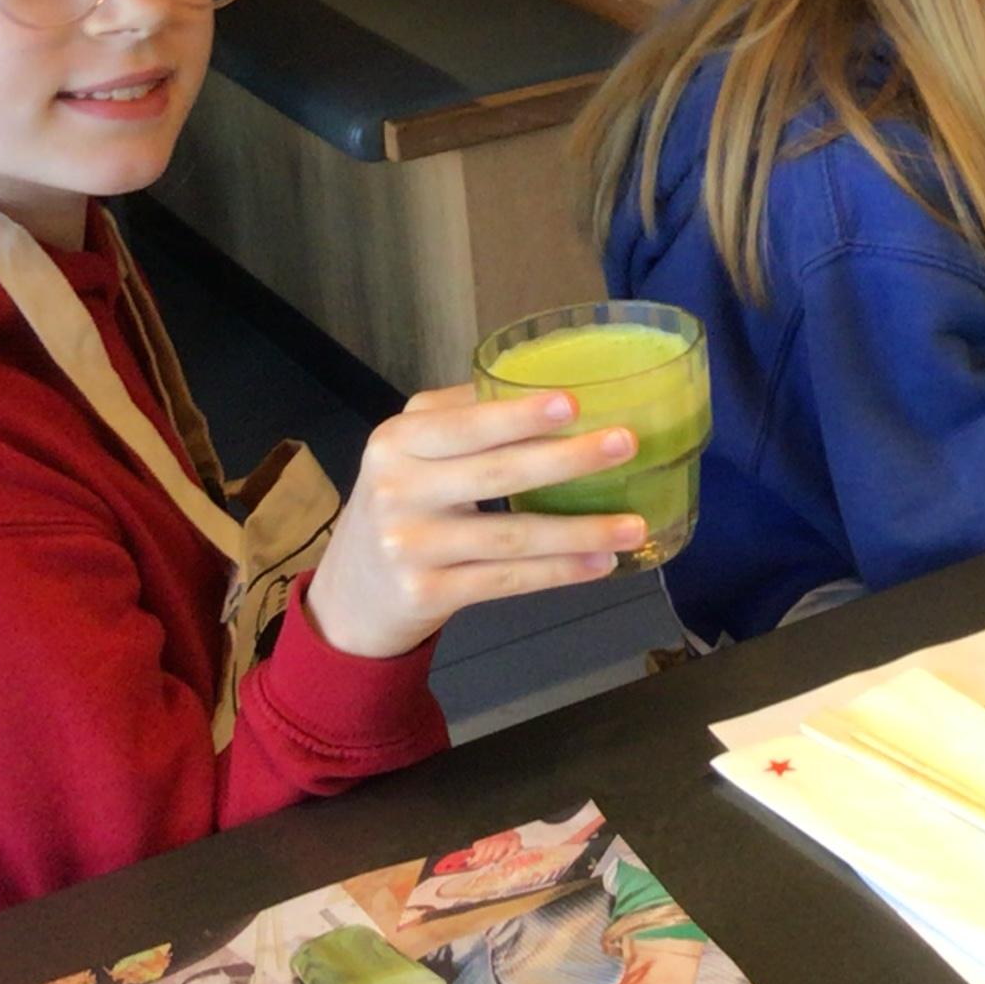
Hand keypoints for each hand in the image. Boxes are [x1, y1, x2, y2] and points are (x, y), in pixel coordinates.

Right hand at [301, 389, 647, 661]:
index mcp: (396, 442)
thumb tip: (548, 389)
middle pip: (496, 473)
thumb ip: (461, 419)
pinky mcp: (426, 594)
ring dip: (580, 531)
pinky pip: (506, 580)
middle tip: (626, 445)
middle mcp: (397, 490)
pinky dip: (558, 572)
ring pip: (511, 536)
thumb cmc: (400, 504)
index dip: (517, 415)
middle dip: (567, 459)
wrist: (350, 592)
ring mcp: (410, 546)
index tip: (573, 403)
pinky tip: (601, 563)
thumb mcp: (409, 453)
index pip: (464, 424)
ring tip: (634, 525)